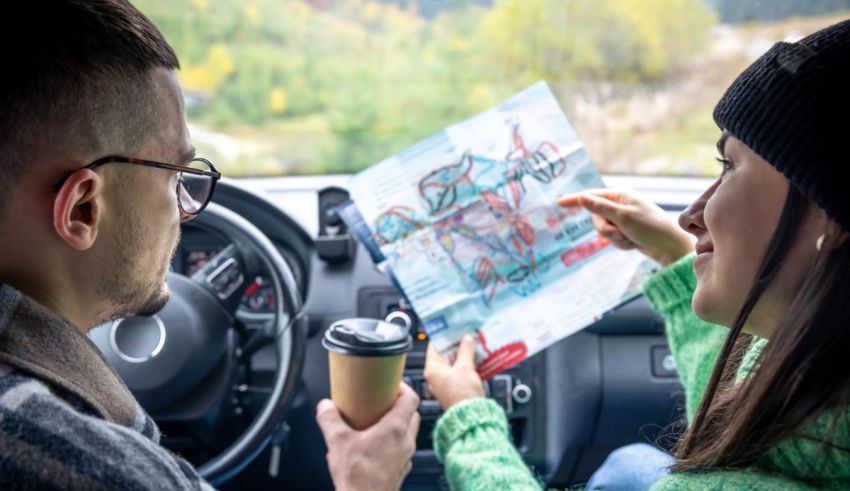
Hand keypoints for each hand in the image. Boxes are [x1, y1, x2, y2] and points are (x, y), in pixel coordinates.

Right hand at [316, 382, 420, 490]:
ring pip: (407, 433)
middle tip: (382, 402)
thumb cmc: (358, 478)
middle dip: (399, 405)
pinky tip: (371, 448)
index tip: (392, 384)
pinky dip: (390, 444)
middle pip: (411, 414)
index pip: (411, 398)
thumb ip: (329, 419)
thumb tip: (325, 406)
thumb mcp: (337, 441)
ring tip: (375, 424)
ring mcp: (405, 457)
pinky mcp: (399, 470)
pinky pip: (400, 451)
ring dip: (395, 425)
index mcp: (395, 429)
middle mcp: (405, 442)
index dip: (403, 387)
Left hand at [424, 335, 485, 409]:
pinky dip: (465, 366)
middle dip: (455, 346)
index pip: (434, 347)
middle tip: (465, 336)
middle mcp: (435, 377)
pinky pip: (457, 373)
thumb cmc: (463, 394)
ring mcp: (444, 384)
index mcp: (432, 370)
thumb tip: (466, 339)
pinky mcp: (453, 389)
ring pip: (452, 364)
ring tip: (471, 346)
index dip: (444, 336)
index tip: (452, 328)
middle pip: (444, 355)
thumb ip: (465, 350)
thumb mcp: (465, 367)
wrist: (472, 416)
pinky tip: (474, 360)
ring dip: (462, 356)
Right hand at [557, 188, 694, 266]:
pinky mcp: (626, 231)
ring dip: (614, 238)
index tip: (558, 202)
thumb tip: (582, 196)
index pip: (590, 196)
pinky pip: (613, 239)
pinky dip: (621, 244)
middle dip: (604, 230)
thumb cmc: (650, 227)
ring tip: (630, 239)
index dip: (574, 200)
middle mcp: (620, 205)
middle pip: (595, 217)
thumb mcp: (623, 217)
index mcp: (620, 195)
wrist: (671, 247)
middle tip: (619, 233)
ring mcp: (623, 219)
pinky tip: (634, 244)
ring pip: (603, 231)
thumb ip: (600, 207)